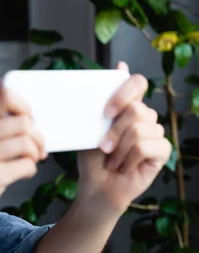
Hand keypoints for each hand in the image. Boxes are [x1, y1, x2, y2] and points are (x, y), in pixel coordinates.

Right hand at [0, 79, 46, 232]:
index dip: (24, 107)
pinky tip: (20, 174)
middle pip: (23, 122)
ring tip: (28, 161)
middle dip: (37, 137)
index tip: (27, 121)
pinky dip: (30, 170)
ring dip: (35, 155)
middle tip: (35, 149)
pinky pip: (26, 165)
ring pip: (27, 143)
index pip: (4, 96)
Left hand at [77, 62, 171, 217]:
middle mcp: (144, 117)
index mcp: (127, 106)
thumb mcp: (92, 127)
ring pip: (140, 129)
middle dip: (114, 131)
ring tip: (111, 161)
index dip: (123, 93)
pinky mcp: (162, 151)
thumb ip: (105, 101)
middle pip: (136, 109)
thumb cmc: (92, 157)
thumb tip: (121, 66)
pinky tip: (124, 167)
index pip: (137, 83)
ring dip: (119, 149)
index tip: (106, 113)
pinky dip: (129, 158)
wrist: (96, 186)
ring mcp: (155, 133)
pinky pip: (147, 146)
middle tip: (102, 148)